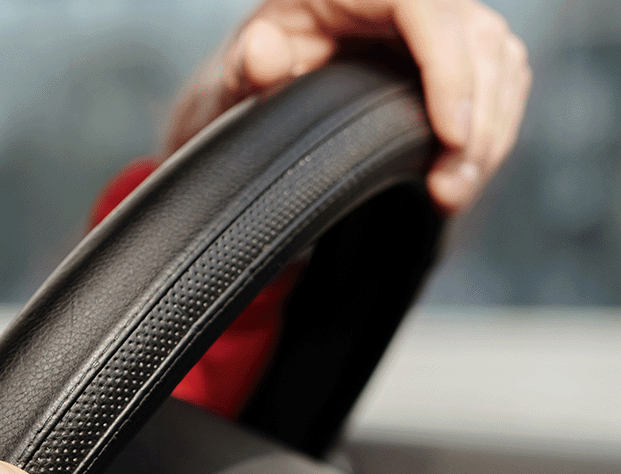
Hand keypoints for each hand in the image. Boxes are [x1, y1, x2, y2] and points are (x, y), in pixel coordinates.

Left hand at [166, 0, 529, 212]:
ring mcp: (439, 18)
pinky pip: (499, 79)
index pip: (426, 8)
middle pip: (476, 37)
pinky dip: (492, 130)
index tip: (450, 134)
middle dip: (476, 119)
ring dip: (489, 133)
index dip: (449, 70)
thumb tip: (261, 51)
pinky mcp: (459, 48)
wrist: (262, 82)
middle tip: (449, 187)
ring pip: (499, 61)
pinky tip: (465, 172)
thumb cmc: (252, 73)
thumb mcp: (238, 72)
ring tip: (453, 191)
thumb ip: (248, 65)